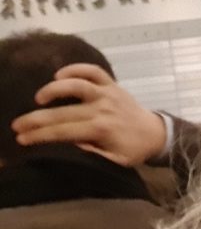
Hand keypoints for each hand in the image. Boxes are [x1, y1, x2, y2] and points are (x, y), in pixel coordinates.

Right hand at [10, 63, 166, 166]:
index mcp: (101, 130)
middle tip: (17, 124)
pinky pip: (94, 71)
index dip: (40, 135)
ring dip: (55, 89)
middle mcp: (103, 109)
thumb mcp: (114, 161)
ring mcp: (108, 94)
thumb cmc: (132, 150)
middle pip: (63, 112)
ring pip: (77, 85)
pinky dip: (77, 68)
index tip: (22, 138)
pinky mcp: (113, 85)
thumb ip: (93, 153)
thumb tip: (69, 143)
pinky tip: (59, 74)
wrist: (156, 134)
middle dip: (36, 119)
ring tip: (38, 99)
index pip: (63, 132)